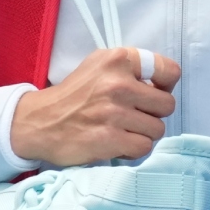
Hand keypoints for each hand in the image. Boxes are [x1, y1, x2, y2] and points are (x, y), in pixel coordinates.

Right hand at [9, 47, 180, 165]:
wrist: (40, 122)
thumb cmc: (74, 96)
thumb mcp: (99, 66)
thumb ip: (130, 69)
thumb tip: (164, 84)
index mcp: (118, 59)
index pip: (169, 70)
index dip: (165, 86)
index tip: (152, 93)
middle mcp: (118, 83)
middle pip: (167, 105)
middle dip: (153, 114)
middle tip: (134, 116)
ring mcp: (114, 112)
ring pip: (157, 129)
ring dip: (143, 134)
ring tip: (123, 130)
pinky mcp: (109, 138)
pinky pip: (143, 147)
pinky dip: (133, 149)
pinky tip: (117, 143)